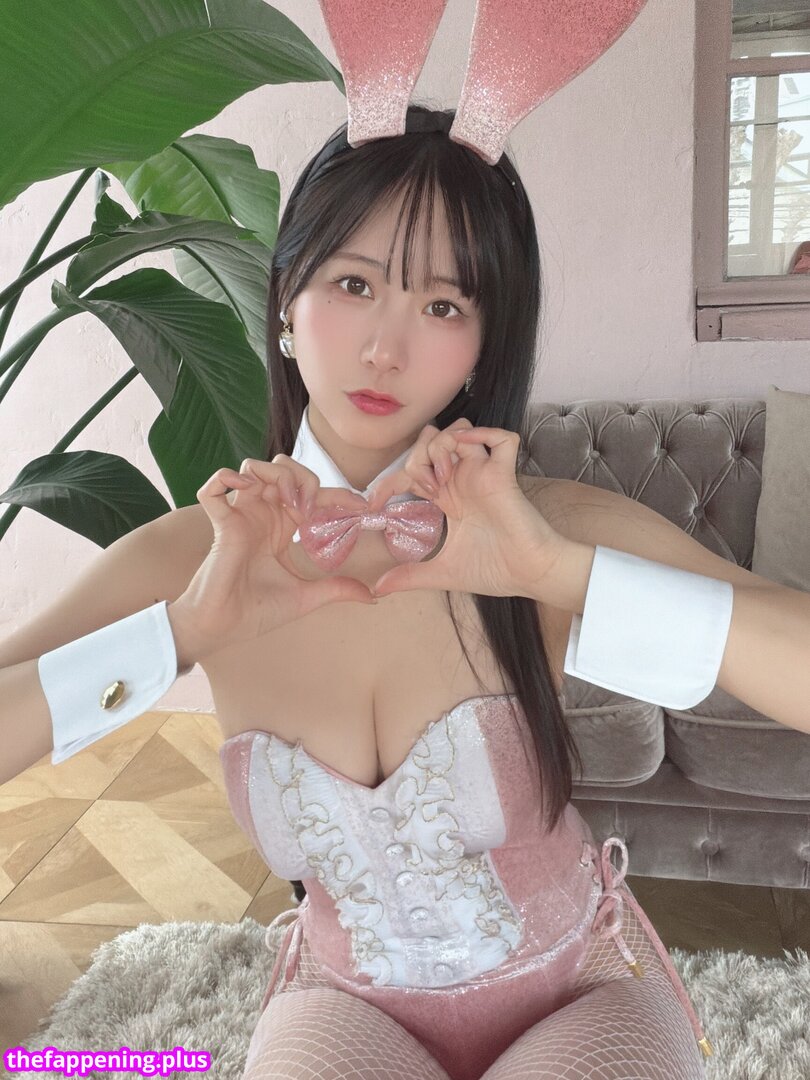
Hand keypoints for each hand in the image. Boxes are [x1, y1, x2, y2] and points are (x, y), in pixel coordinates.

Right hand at [175, 457, 376, 656]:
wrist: (225, 629)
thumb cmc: (258, 612)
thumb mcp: (306, 597)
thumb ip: (337, 589)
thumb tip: (374, 596)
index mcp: (282, 527)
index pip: (311, 495)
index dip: (338, 494)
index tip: (362, 506)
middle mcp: (262, 516)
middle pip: (282, 468)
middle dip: (304, 477)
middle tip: (314, 506)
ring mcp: (240, 517)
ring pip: (252, 468)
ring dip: (275, 475)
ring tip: (289, 502)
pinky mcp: (221, 525)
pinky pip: (212, 489)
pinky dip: (224, 479)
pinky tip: (246, 490)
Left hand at [366, 419, 567, 598]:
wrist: (529, 576)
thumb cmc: (495, 571)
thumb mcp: (442, 573)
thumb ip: (410, 576)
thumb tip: (377, 589)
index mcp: (448, 499)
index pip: (412, 473)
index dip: (389, 481)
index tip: (373, 503)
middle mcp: (464, 481)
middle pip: (431, 442)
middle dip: (415, 456)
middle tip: (421, 488)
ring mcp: (484, 475)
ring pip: (459, 432)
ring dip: (442, 445)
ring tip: (442, 477)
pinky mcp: (505, 475)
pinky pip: (502, 439)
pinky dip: (483, 435)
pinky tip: (466, 453)